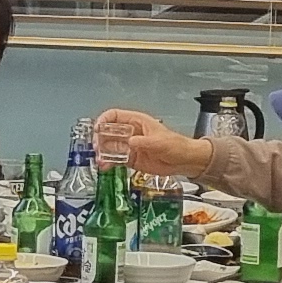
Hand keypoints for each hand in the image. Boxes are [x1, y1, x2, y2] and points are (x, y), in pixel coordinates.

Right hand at [89, 108, 212, 177]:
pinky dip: (108, 162)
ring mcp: (129, 146)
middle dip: (100, 138)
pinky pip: (115, 159)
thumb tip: (130, 142)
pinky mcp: (131, 159)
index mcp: (137, 122)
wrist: (184, 161)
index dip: (104, 120)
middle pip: (108, 131)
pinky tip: (105, 166)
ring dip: (102, 152)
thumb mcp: (160, 142)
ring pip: (110, 147)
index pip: (114, 116)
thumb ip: (144, 142)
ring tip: (100, 160)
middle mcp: (130, 133)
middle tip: (97, 147)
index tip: (97, 129)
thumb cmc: (176, 145)